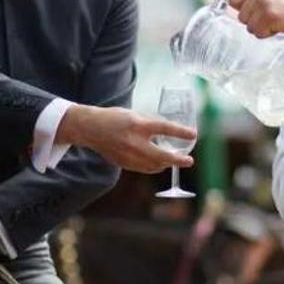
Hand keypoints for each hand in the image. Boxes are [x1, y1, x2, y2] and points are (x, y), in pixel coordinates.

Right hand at [57, 105, 196, 173]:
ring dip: (166, 164)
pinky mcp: (124, 163)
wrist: (90, 128)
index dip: (181, 132)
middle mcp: (134, 142)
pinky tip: (158, 164)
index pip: (165, 128)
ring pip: (154, 165)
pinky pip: (143, 168)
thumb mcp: (133, 115)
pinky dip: (153, 166)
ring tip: (174, 161)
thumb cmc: (113, 118)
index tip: (193, 134)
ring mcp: (128, 155)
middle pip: (162, 155)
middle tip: (189, 161)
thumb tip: (167, 131)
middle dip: (178, 160)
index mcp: (138, 125)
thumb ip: (149, 124)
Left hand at [229, 0, 283, 37]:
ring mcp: (263, 1)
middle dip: (255, 21)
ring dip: (262, 28)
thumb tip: (232, 5)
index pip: (233, 0)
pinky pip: (258, 33)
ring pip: (248, 26)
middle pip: (240, 16)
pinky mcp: (269, 15)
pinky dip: (268, 34)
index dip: (246, 10)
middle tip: (274, 16)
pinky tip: (281, 25)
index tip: (260, 11)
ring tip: (278, 19)